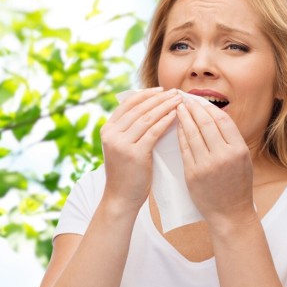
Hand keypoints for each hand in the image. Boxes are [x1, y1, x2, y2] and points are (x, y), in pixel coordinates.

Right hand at [100, 88, 180, 210]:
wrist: (121, 197)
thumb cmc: (126, 172)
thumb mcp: (122, 146)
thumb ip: (130, 129)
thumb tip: (150, 107)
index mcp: (107, 129)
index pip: (127, 104)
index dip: (145, 94)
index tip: (161, 89)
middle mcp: (111, 134)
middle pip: (139, 109)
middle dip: (159, 98)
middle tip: (175, 92)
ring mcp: (121, 144)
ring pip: (147, 118)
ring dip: (165, 106)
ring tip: (179, 100)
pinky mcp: (134, 153)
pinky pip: (153, 132)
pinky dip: (166, 121)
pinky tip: (176, 115)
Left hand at [175, 98, 254, 226]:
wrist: (230, 213)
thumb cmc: (237, 185)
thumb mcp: (242, 159)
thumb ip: (230, 139)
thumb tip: (214, 115)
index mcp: (238, 150)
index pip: (222, 120)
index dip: (208, 107)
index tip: (199, 99)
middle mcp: (223, 156)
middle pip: (206, 123)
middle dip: (193, 108)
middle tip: (184, 98)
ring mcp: (207, 165)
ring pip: (192, 134)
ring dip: (183, 118)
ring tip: (177, 107)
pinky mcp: (192, 174)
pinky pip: (184, 149)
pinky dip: (180, 135)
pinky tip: (176, 126)